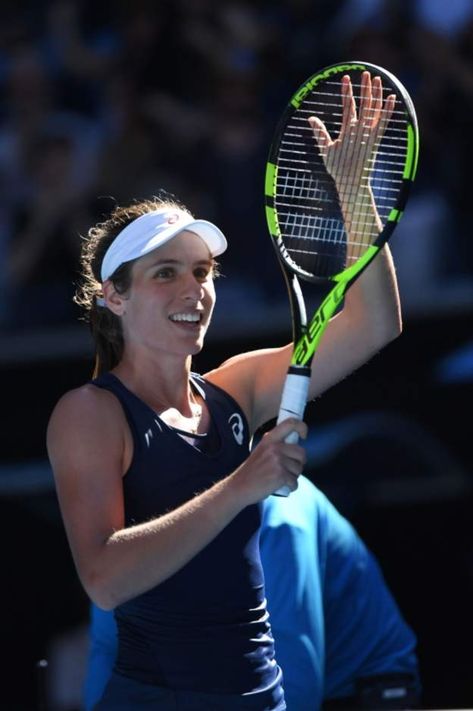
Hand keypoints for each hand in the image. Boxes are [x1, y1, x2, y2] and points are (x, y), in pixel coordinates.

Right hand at [231, 418, 306, 503]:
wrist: (239, 486)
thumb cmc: (251, 471)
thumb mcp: (261, 450)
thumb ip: (276, 445)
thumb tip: (295, 446)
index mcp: (269, 439)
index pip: (291, 423)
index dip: (302, 427)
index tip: (303, 435)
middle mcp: (274, 447)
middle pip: (301, 452)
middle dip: (299, 463)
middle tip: (289, 469)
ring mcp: (278, 461)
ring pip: (299, 469)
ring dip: (293, 476)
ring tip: (280, 478)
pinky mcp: (280, 475)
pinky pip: (295, 482)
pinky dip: (291, 486)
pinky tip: (281, 486)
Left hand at [309, 71, 395, 195]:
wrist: (349, 182)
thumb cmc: (337, 168)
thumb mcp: (326, 148)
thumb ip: (320, 132)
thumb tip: (310, 118)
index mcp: (349, 130)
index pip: (349, 106)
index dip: (347, 92)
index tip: (345, 78)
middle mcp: (360, 129)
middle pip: (364, 104)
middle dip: (364, 89)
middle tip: (365, 73)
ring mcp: (368, 133)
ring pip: (374, 110)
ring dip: (375, 94)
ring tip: (376, 78)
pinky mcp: (376, 139)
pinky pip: (384, 123)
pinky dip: (388, 111)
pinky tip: (391, 97)